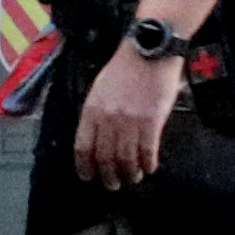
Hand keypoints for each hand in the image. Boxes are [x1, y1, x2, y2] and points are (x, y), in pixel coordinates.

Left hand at [73, 45, 183, 187]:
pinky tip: (149, 167)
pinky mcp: (151, 121)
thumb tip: (96, 139)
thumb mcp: (100, 89)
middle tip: (113, 184)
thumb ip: (96, 113)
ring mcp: (130, 121)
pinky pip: (147, 152)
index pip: (83, 147)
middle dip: (108, 176)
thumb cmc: (126, 68)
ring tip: (132, 178)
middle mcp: (108, 118)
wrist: (150, 50)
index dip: (85, 167)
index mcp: (92, 110)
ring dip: (129, 174)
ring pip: (126, 160)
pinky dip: (148, 164)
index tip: (88, 177)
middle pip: (105, 158)